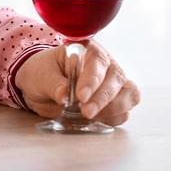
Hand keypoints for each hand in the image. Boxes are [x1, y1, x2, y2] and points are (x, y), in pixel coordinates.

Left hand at [13, 41, 140, 125]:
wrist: (41, 87)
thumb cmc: (42, 73)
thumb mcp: (40, 74)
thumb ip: (52, 83)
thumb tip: (64, 95)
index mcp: (87, 50)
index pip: (98, 61)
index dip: (92, 80)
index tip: (81, 96)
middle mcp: (106, 65)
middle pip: (118, 78)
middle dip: (102, 98)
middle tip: (86, 112)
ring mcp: (113, 83)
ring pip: (129, 94)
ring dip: (112, 109)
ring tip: (89, 117)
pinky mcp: (114, 102)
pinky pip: (124, 112)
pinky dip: (112, 118)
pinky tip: (95, 120)